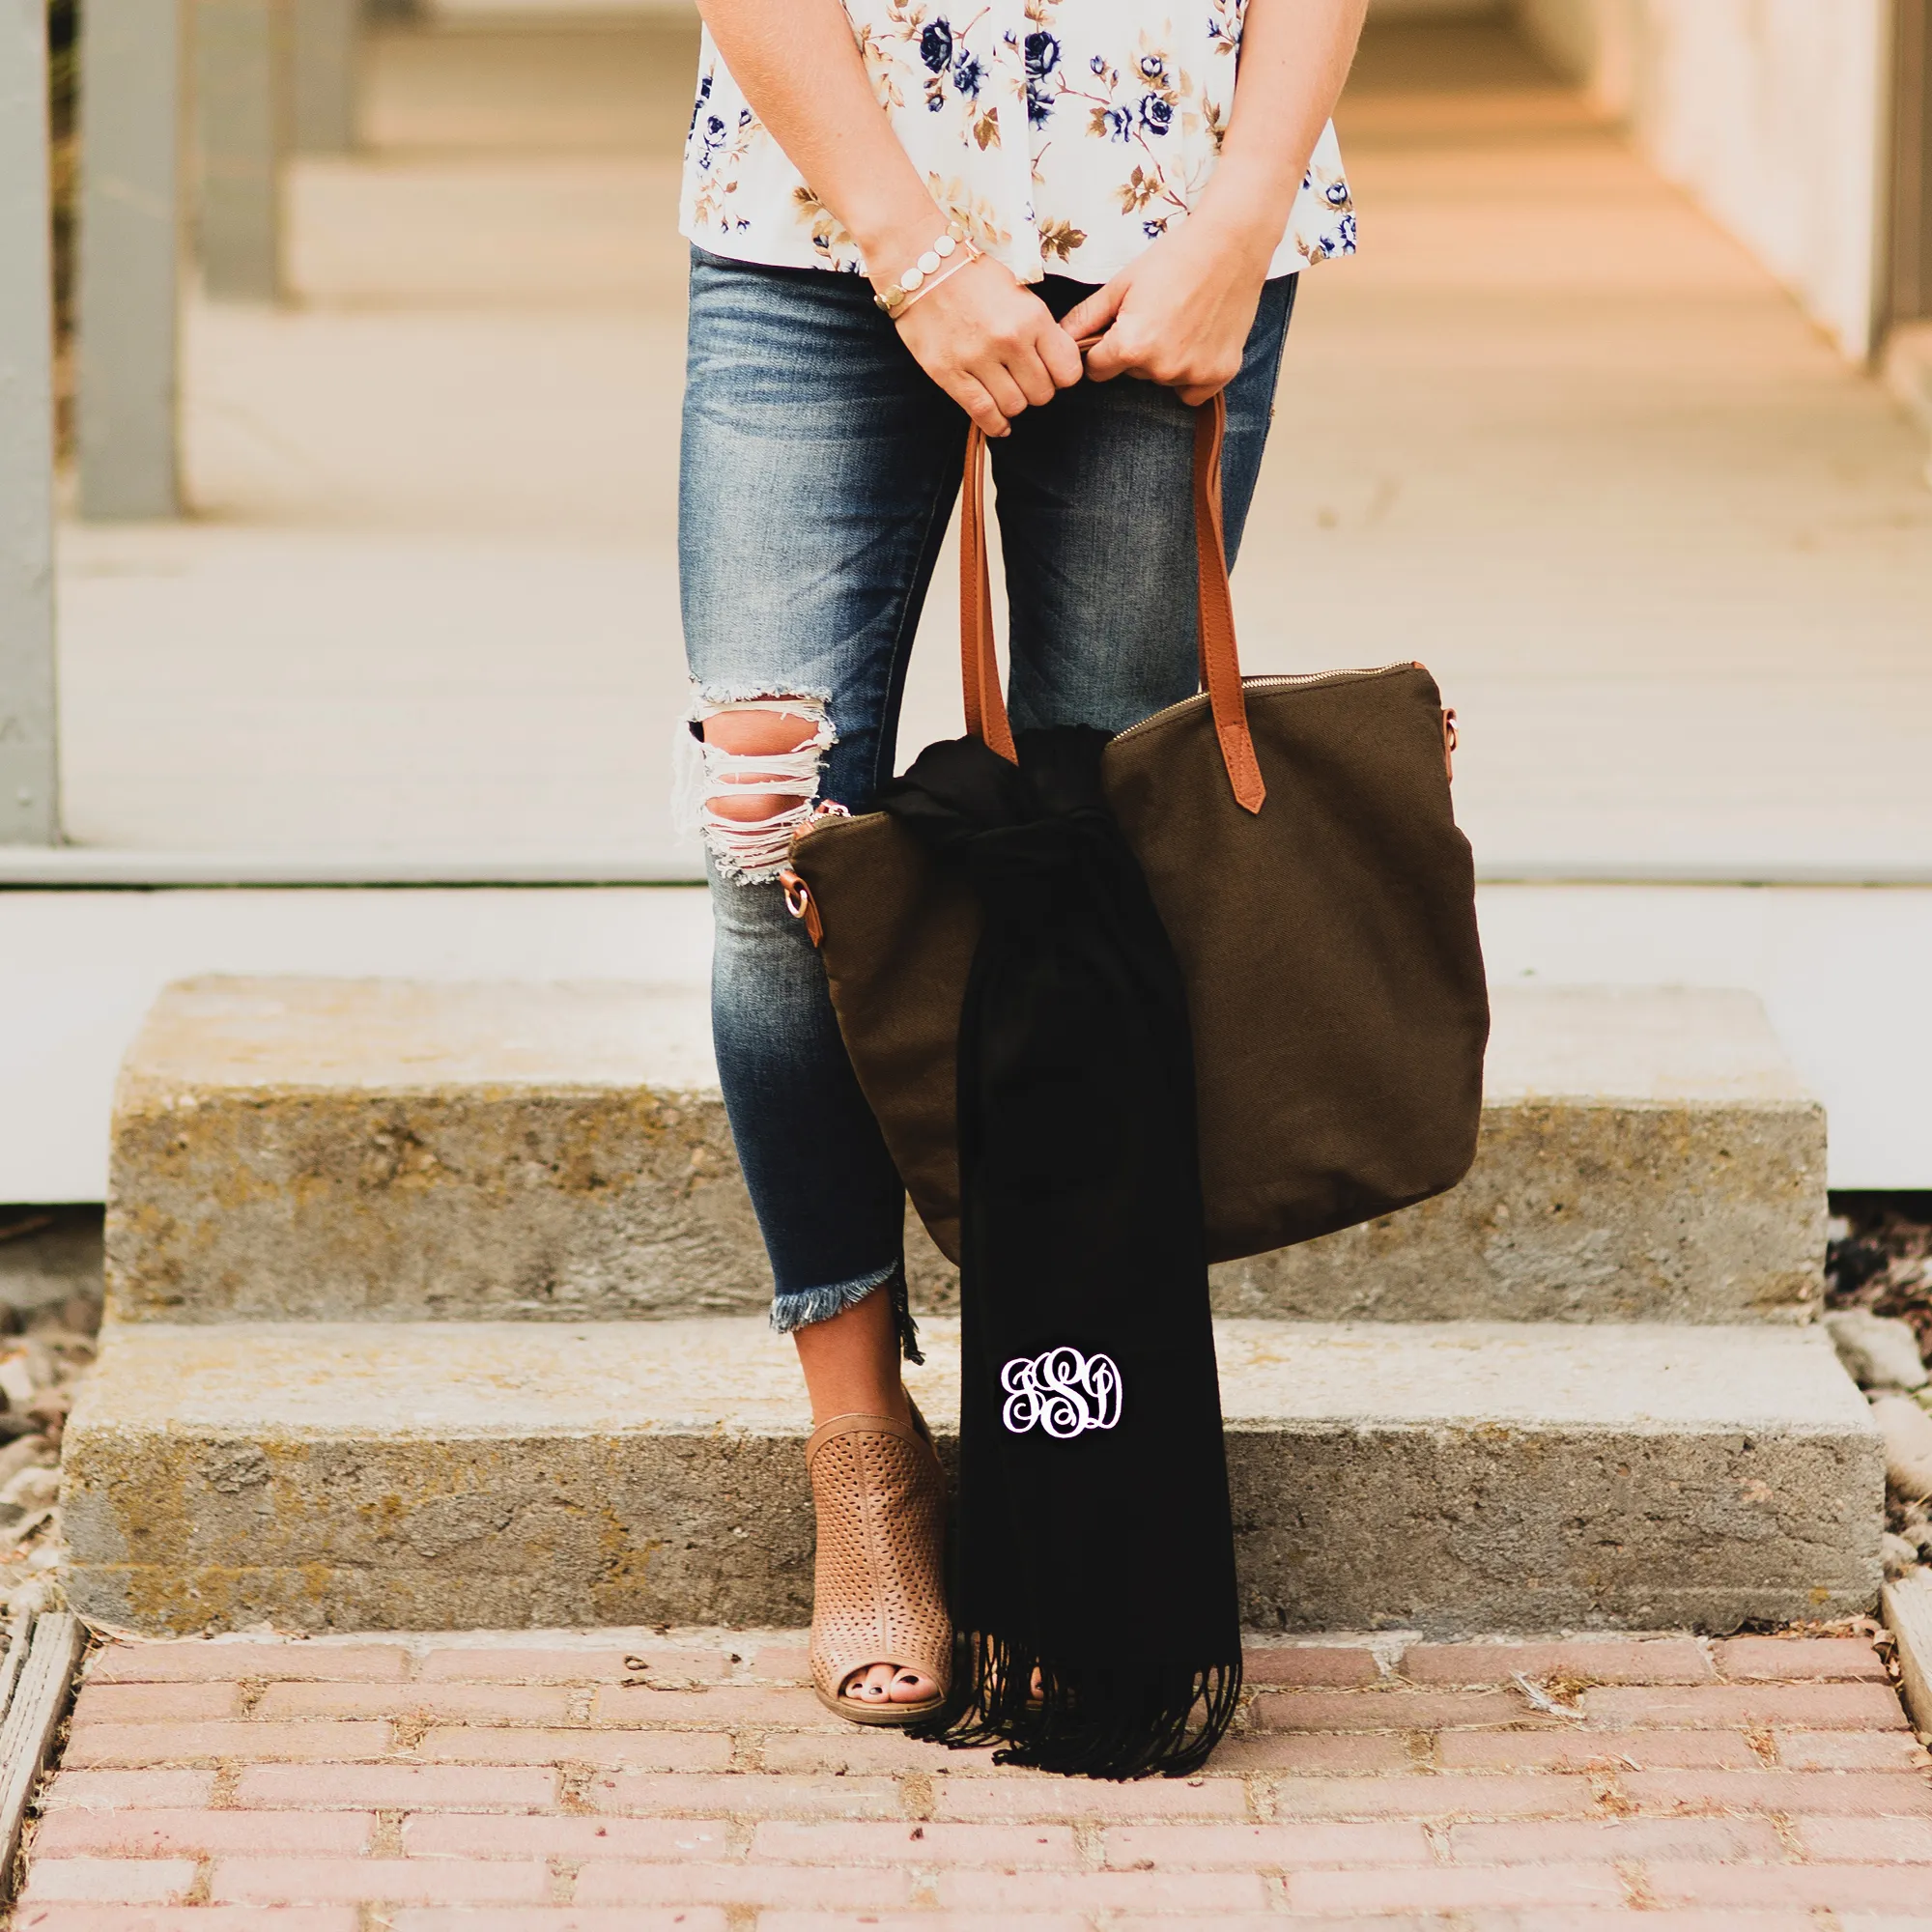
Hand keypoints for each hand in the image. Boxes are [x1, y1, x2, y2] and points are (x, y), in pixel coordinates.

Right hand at [892, 254, 1084, 435]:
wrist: (921, 263)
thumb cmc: (972, 275)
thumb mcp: (1018, 291)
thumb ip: (1039, 327)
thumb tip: (1054, 362)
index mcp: (1032, 317)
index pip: (1067, 370)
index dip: (1062, 376)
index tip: (1052, 373)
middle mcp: (1009, 340)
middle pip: (1042, 394)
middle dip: (1036, 391)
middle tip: (1024, 380)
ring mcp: (978, 358)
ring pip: (1014, 406)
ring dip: (1013, 404)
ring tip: (1005, 391)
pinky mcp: (949, 372)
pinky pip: (983, 413)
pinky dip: (995, 424)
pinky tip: (999, 422)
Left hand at [1062, 212, 1273, 405]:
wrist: (1230, 244)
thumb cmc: (1173, 258)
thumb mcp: (1122, 284)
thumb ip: (1087, 318)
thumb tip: (1057, 340)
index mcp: (1131, 347)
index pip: (1097, 370)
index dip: (1103, 349)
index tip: (1119, 327)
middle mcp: (1161, 367)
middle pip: (1132, 374)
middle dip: (1136, 350)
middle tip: (1158, 313)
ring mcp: (1192, 374)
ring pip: (1162, 379)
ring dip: (1165, 359)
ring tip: (1182, 319)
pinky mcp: (1219, 374)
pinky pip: (1191, 391)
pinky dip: (1191, 373)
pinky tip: (1197, 340)